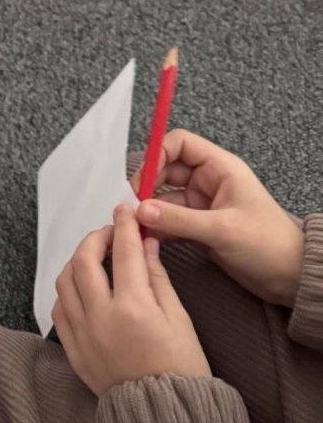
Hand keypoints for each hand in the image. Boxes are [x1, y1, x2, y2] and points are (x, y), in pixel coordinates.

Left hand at [52, 205, 209, 396]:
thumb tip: (145, 243)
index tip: (125, 210)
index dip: (124, 226)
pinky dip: (68, 291)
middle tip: (110, 232)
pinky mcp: (73, 350)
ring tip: (95, 258)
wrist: (166, 418)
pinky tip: (83, 288)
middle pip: (84, 260)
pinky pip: (59, 310)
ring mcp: (82, 334)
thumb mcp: (180, 320)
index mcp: (134, 308)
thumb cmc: (182, 368)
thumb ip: (157, 278)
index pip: (124, 252)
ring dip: (77, 262)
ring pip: (64, 281)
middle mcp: (101, 317)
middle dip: (95, 238)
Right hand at [133, 129, 304, 306]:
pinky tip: (145, 237)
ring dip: (150, 209)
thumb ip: (179, 219)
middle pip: (166, 170)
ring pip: (165, 197)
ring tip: (134, 225)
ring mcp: (203, 203)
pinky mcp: (199, 226)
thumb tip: (140, 211)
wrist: (292, 278)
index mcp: (220, 168)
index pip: (179, 144)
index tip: (140, 179)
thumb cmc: (268, 244)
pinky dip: (158, 226)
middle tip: (131, 206)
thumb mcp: (222, 230)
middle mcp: (209, 181)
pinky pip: (171, 219)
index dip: (157, 155)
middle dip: (147, 185)